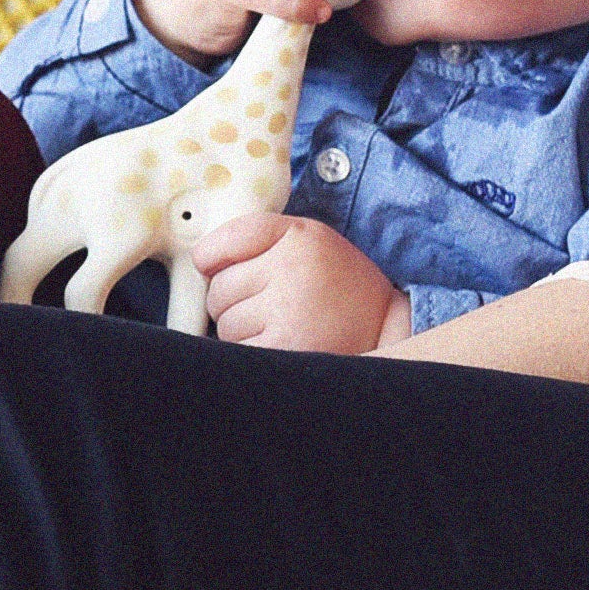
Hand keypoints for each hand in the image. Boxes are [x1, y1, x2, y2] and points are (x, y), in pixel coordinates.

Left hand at [192, 211, 410, 354]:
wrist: (389, 331)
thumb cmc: (339, 285)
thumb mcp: (309, 241)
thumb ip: (259, 238)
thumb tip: (198, 260)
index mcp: (298, 237)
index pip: (224, 241)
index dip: (212, 258)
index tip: (215, 267)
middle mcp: (291, 270)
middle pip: (219, 288)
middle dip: (233, 301)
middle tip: (271, 304)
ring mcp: (287, 312)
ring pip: (224, 323)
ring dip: (242, 330)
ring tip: (282, 326)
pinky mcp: (285, 349)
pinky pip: (238, 350)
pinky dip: (252, 353)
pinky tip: (282, 346)